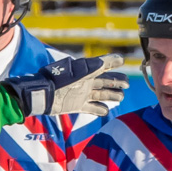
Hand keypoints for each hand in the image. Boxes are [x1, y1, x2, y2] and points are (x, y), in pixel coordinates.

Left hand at [2, 54, 128, 117]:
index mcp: (87, 71)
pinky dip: (99, 110)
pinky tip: (106, 111)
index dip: (113, 62)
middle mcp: (86, 82)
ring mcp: (82, 94)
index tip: (122, 60)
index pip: (104, 65)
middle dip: (116, 82)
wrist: (44, 94)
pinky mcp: (77, 106)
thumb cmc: (60, 79)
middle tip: (127, 84)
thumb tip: (118, 59)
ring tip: (120, 97)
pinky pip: (91, 108)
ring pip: (101, 95)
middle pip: (105, 81)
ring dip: (111, 96)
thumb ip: (98, 65)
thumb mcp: (80, 70)